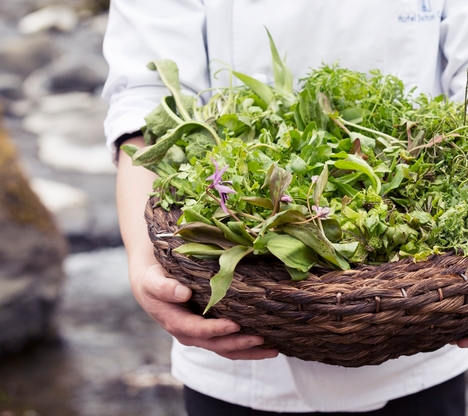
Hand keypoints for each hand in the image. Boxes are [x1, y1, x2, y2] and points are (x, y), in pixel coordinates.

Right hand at [117, 136, 276, 360]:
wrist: (152, 254)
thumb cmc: (163, 234)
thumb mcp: (165, 219)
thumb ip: (176, 205)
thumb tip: (176, 167)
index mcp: (148, 279)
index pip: (152, 287)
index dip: (166, 292)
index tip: (184, 291)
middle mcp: (161, 305)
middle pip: (182, 326)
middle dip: (212, 330)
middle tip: (237, 327)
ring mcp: (178, 320)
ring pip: (204, 342)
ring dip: (234, 347)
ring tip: (265, 343)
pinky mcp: (198, 326)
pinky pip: (218, 344)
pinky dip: (242, 348)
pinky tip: (271, 346)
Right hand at [132, 259, 278, 359]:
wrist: (152, 284)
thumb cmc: (153, 280)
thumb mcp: (153, 281)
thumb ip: (164, 288)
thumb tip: (183, 293)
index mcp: (176, 323)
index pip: (198, 330)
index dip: (216, 330)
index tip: (235, 325)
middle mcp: (190, 334)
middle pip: (218, 345)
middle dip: (240, 344)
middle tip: (262, 338)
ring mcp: (201, 335)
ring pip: (227, 349)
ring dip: (250, 352)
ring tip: (273, 350)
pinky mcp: (211, 332)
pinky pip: (230, 343)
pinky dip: (248, 347)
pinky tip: (268, 345)